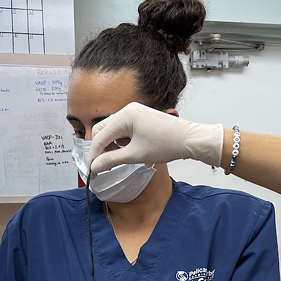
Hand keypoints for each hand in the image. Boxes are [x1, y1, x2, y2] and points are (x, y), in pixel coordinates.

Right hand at [86, 102, 223, 173]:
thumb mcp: (135, 155)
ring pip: (111, 130)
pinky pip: (121, 130)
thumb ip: (111, 160)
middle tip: (98, 167)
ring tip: (110, 162)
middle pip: (102, 131)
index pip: (100, 137)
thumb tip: (95, 167)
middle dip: (99, 149)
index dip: (93, 155)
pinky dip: (118, 142)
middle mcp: (127, 110)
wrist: (188, 139)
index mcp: (124, 116)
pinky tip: (121, 153)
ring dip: (108, 146)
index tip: (91, 170)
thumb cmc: (167, 143)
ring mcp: (133, 113)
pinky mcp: (139, 118)